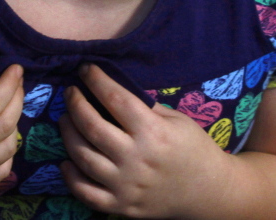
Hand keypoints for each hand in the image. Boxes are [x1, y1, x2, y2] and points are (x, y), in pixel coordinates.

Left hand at [59, 65, 230, 218]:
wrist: (210, 192)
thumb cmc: (194, 149)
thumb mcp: (176, 119)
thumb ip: (144, 106)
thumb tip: (111, 87)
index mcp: (154, 132)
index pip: (115, 99)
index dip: (97, 80)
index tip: (86, 69)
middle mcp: (136, 159)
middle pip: (92, 126)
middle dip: (75, 103)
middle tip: (70, 92)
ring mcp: (127, 185)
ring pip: (83, 157)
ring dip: (68, 133)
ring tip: (65, 119)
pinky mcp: (122, 206)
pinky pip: (86, 193)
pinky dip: (71, 177)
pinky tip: (66, 161)